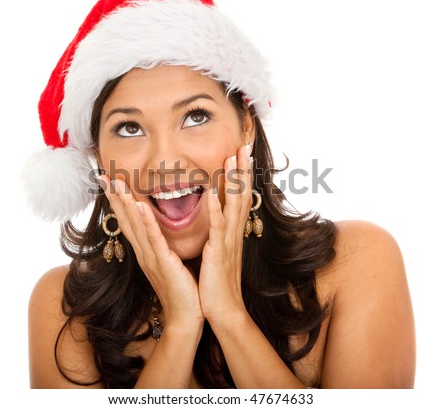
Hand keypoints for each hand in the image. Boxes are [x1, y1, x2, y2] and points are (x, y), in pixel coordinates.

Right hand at [99, 175, 203, 329]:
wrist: (186, 316)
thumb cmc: (181, 289)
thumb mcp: (169, 261)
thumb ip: (162, 245)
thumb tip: (160, 228)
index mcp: (146, 251)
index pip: (129, 222)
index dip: (119, 201)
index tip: (110, 182)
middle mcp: (144, 253)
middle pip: (126, 220)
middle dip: (115, 197)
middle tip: (104, 175)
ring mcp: (151, 258)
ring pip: (136, 226)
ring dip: (125, 204)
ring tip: (116, 183)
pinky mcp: (164, 264)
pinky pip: (154, 240)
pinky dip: (146, 223)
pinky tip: (139, 207)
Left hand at [198, 144, 252, 323]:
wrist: (223, 310)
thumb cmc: (218, 282)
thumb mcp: (220, 252)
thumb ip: (220, 233)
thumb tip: (218, 217)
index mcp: (232, 232)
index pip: (239, 197)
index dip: (241, 175)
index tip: (241, 153)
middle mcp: (234, 233)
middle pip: (242, 195)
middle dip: (243, 169)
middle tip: (245, 145)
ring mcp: (228, 241)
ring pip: (234, 205)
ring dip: (234, 180)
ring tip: (234, 157)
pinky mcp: (218, 253)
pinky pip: (217, 227)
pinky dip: (216, 208)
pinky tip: (212, 191)